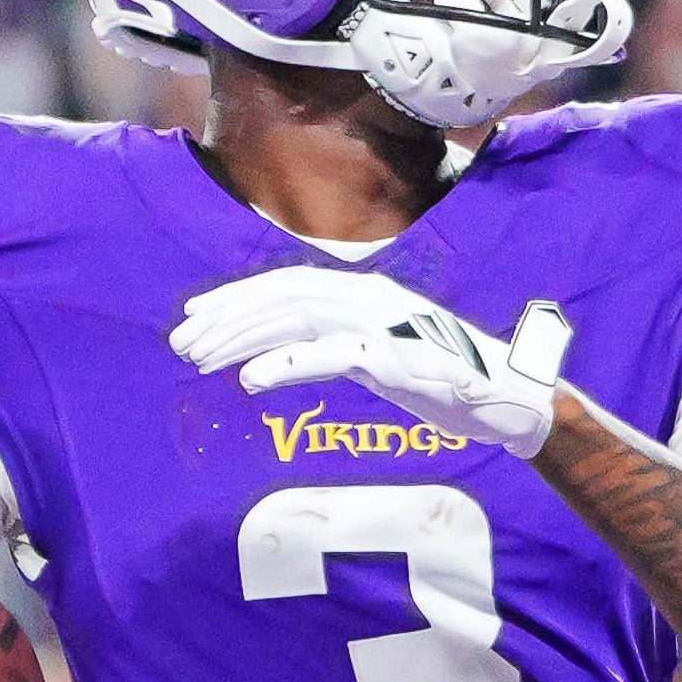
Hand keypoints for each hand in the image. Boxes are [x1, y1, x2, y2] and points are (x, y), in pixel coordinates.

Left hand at [166, 270, 570, 457]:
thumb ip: (328, 341)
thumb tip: (273, 349)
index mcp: (359, 291)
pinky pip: (333, 357)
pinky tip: (252, 380)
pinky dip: (289, 364)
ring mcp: (383, 325)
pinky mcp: (397, 359)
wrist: (501, 396)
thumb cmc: (435, 374)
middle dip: (225, 320)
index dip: (233, 299)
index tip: (190, 318)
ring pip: (297, 319)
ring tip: (200, 362)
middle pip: (281, 297)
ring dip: (243, 339)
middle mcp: (367, 297)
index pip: (283, 285)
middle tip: (180, 345)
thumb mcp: (372, 350)